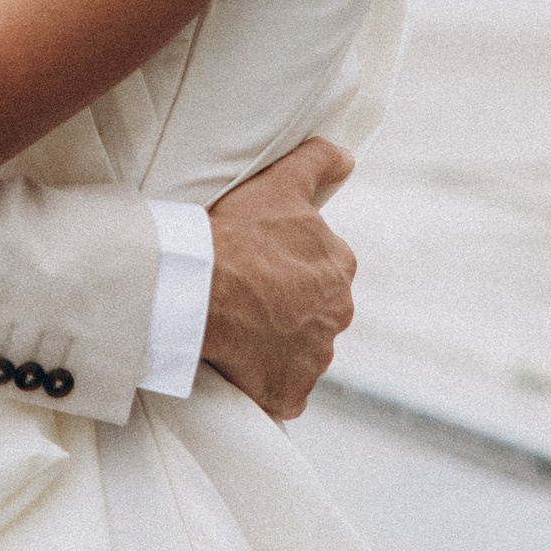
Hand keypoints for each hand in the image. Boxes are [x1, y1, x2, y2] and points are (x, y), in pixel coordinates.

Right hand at [200, 137, 355, 419]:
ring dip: (278, 347)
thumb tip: (349, 158)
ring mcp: (316, 357)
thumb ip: (318, 163)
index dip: (289, 268)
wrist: (202, 289)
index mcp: (339, 267)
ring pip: (302, 353)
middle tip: (245, 299)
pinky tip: (244, 370)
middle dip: (288, 309)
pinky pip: (285, 393)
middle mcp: (338, 314)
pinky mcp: (291, 391)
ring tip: (237, 333)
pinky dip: (270, 386)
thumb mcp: (279, 184)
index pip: (323, 270)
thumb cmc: (238, 233)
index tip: (258, 266)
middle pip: (315, 313)